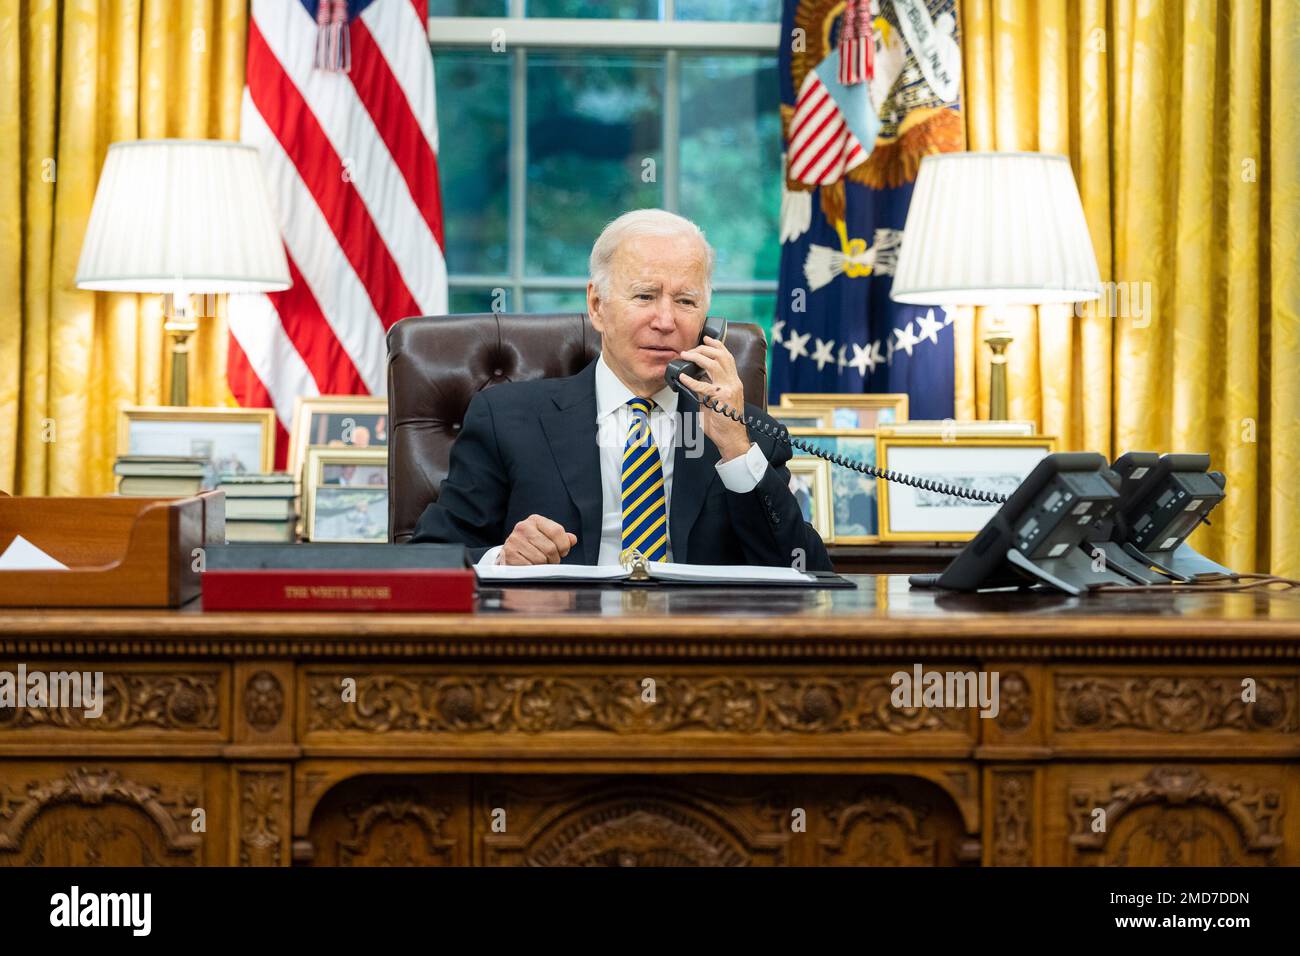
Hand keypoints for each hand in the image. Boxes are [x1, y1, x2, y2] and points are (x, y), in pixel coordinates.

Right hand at [500, 514, 577, 564]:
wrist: (511, 555)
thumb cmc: (533, 546)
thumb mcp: (547, 538)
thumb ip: (562, 538)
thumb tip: (572, 539)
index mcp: (535, 520)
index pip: (557, 531)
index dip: (564, 546)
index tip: (562, 552)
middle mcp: (523, 527)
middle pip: (550, 548)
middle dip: (554, 558)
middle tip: (550, 560)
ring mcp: (514, 540)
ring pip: (540, 559)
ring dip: (543, 565)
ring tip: (540, 563)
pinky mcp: (509, 554)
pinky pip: (529, 566)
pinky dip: (533, 570)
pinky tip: (530, 566)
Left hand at [676, 335, 751, 461]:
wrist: (731, 439)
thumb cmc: (723, 423)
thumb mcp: (716, 401)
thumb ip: (707, 389)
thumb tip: (693, 380)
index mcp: (734, 382)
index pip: (728, 357)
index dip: (717, 345)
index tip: (707, 338)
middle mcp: (733, 383)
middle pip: (722, 356)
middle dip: (705, 348)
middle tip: (691, 349)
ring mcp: (728, 389)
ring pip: (714, 364)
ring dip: (698, 357)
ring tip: (686, 355)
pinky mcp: (720, 399)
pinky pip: (703, 385)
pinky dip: (691, 380)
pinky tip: (682, 377)